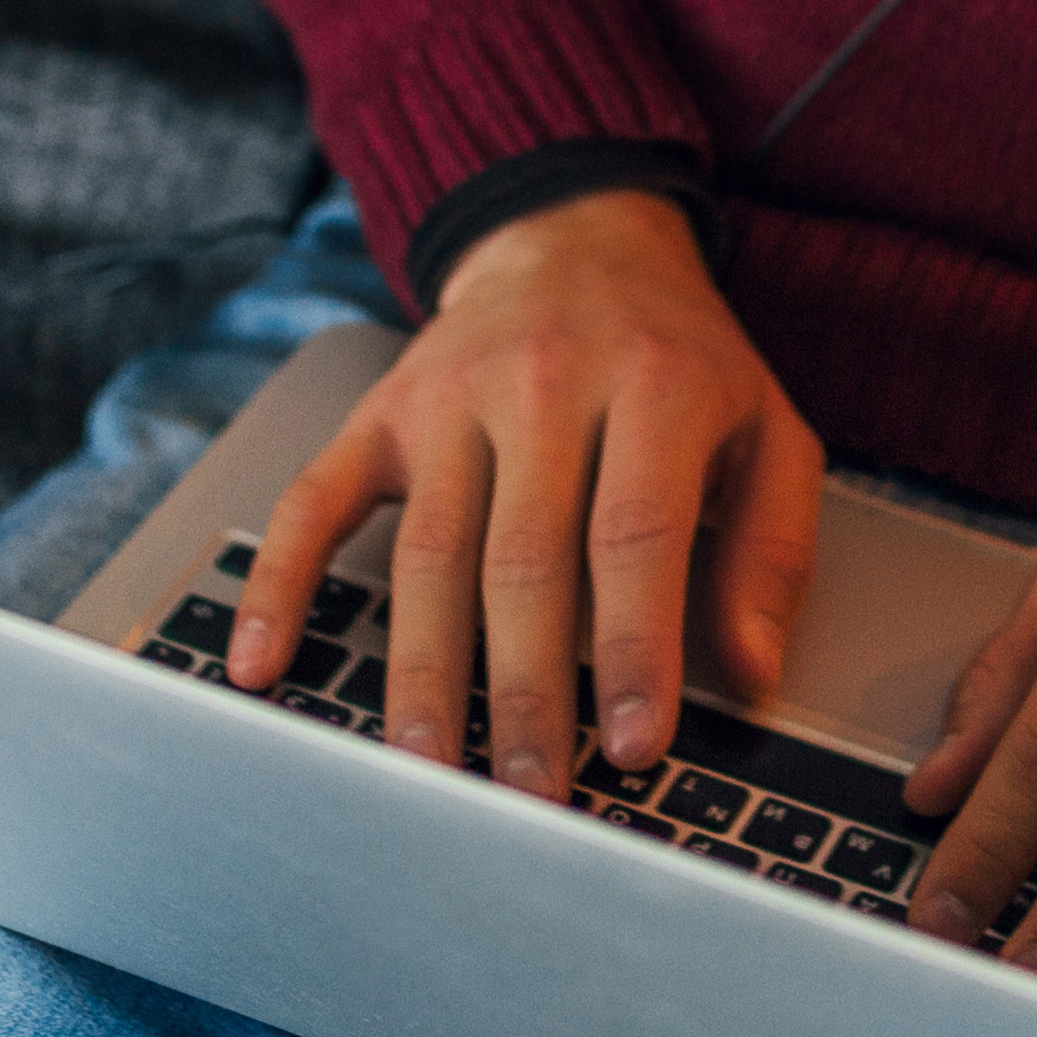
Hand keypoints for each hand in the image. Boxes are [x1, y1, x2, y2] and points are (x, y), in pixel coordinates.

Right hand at [225, 189, 823, 798]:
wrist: (575, 238)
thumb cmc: (678, 356)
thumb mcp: (767, 427)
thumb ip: (772, 549)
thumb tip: (752, 672)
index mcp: (653, 386)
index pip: (634, 534)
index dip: (633, 648)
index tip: (635, 747)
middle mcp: (543, 386)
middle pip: (523, 561)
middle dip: (526, 694)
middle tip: (532, 797)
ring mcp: (448, 399)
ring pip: (428, 555)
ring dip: (424, 675)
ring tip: (428, 770)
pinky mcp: (381, 414)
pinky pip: (314, 502)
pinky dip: (281, 585)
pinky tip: (264, 664)